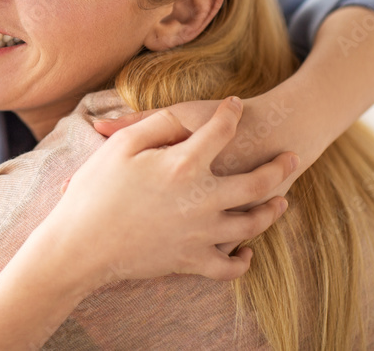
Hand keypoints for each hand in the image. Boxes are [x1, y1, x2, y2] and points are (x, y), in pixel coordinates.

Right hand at [44, 98, 296, 289]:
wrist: (82, 246)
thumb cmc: (96, 192)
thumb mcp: (120, 149)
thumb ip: (148, 125)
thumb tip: (174, 113)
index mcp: (183, 164)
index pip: (221, 131)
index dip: (230, 114)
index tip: (235, 106)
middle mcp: (202, 199)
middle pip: (256, 182)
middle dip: (278, 168)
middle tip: (291, 157)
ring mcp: (201, 233)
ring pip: (252, 224)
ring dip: (272, 212)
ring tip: (282, 202)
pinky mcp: (191, 262)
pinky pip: (229, 266)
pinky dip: (243, 260)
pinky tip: (247, 250)